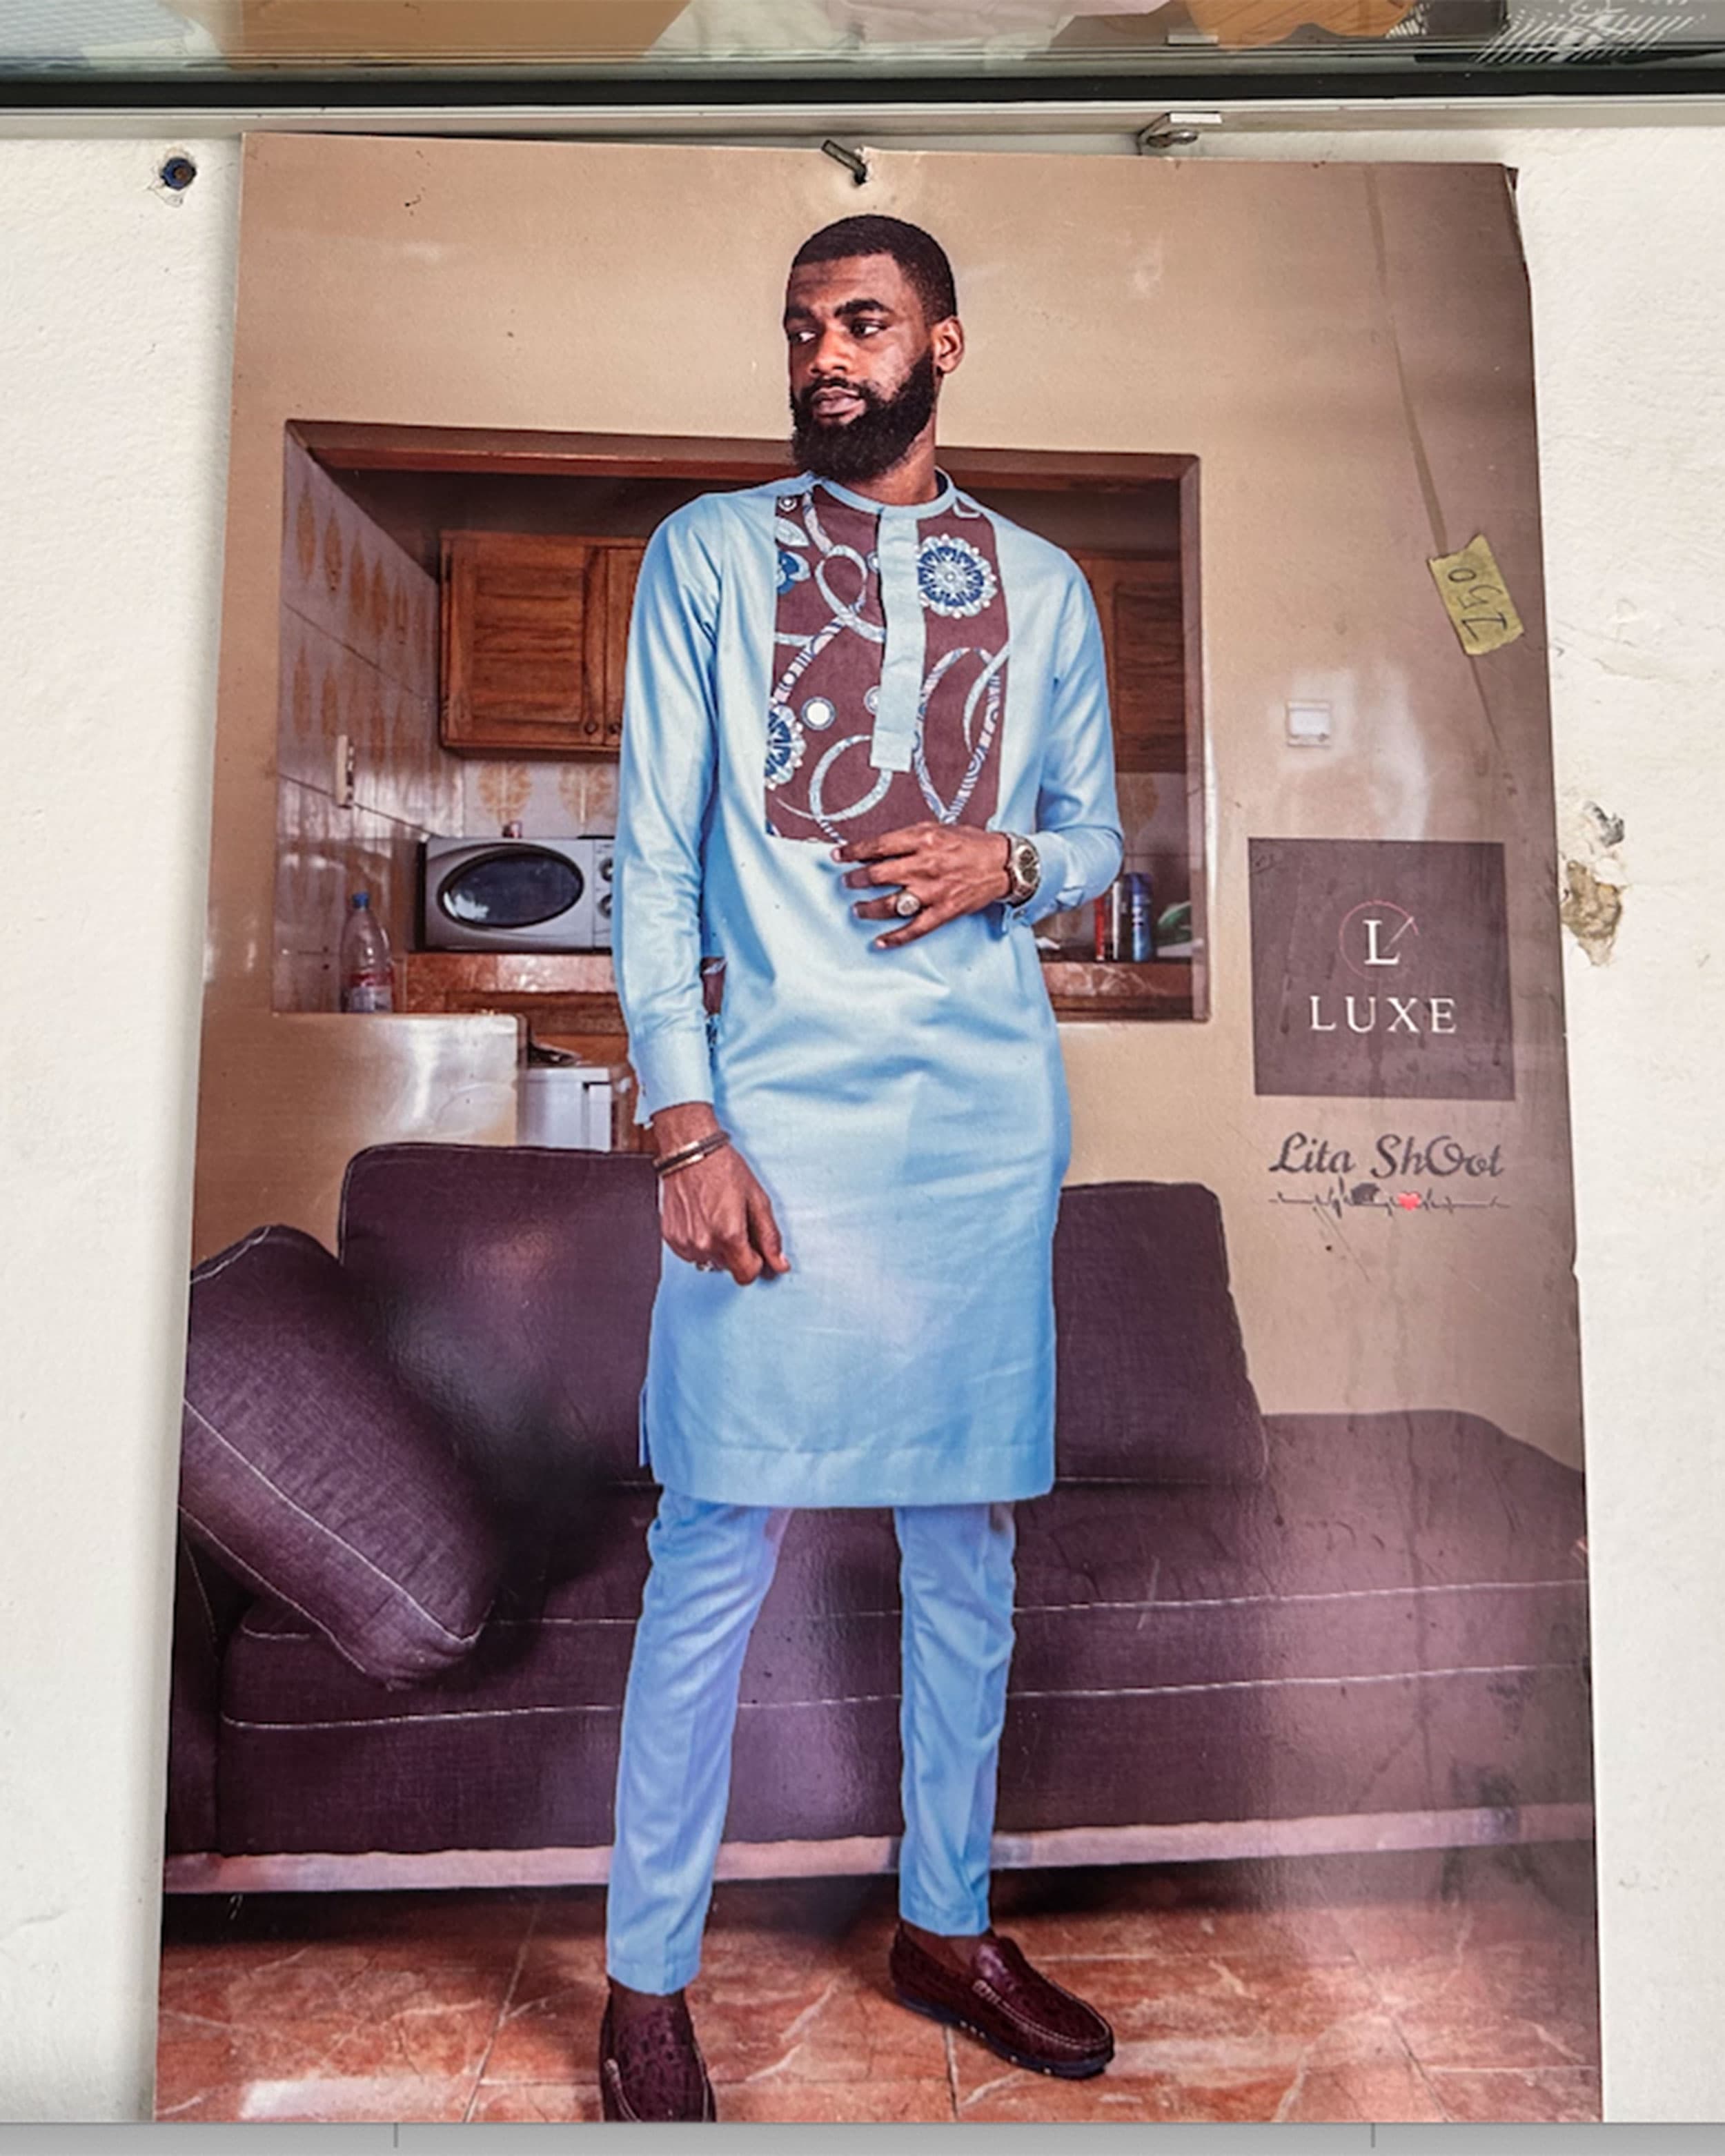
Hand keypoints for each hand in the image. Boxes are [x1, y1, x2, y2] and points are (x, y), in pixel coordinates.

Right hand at [651, 1102, 789, 1284]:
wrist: (689, 1151)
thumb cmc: (724, 1169)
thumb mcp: (757, 1199)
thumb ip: (769, 1237)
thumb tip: (779, 1265)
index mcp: (729, 1235)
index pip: (746, 1276)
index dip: (755, 1263)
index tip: (755, 1248)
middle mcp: (704, 1243)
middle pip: (728, 1268)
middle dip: (736, 1251)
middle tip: (735, 1222)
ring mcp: (685, 1242)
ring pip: (709, 1261)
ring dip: (716, 1247)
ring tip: (716, 1217)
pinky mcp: (671, 1237)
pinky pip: (691, 1252)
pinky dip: (699, 1241)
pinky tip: (701, 1218)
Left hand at [834, 823, 1011, 949]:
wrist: (1002, 863)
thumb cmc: (970, 844)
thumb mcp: (937, 828)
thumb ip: (908, 838)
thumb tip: (877, 848)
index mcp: (922, 840)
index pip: (878, 846)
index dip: (853, 852)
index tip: (838, 856)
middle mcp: (925, 866)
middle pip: (878, 875)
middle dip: (856, 880)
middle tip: (847, 882)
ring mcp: (933, 891)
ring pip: (889, 904)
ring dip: (868, 908)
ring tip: (858, 909)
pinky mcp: (943, 912)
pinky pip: (914, 929)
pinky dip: (894, 938)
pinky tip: (879, 942)